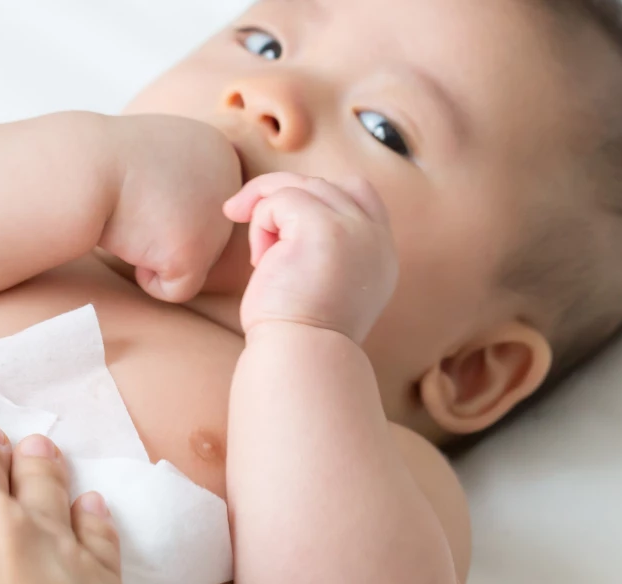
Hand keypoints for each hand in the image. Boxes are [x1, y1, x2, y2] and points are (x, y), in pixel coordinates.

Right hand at [103, 114, 243, 302]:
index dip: (160, 201)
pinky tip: (132, 244)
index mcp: (220, 152)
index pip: (201, 202)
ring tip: (132, 220)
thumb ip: (183, 174)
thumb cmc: (101, 161)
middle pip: (203, 234)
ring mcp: (217, 220)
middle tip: (133, 205)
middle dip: (162, 230)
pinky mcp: (196, 255)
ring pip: (192, 262)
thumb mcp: (156, 151)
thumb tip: (188, 205)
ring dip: (157, 251)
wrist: (78, 166)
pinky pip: (178, 290)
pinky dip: (149, 279)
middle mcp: (231, 183)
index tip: (137, 182)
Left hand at [223, 172, 398, 342]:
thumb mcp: (325, 285)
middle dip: (279, 197)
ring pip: (299, 187)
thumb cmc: (298, 333)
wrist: (299, 360)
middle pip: (323, 185)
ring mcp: (355, 230)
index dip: (316, 196)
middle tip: (242, 216)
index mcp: (380, 254)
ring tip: (260, 256)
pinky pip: (281, 200)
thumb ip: (326, 247)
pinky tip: (261, 261)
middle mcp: (375, 238)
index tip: (281, 223)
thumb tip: (283, 210)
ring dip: (266, 213)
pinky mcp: (324, 228)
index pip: (358, 193)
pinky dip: (260, 223)